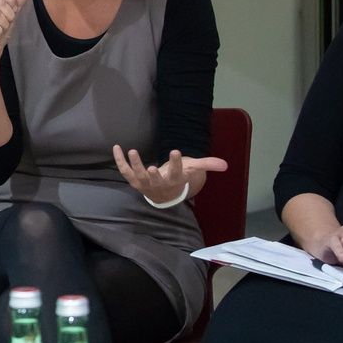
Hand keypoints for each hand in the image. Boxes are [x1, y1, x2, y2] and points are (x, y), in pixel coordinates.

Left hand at [111, 148, 227, 205]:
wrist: (164, 195)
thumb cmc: (178, 178)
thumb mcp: (192, 170)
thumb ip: (207, 164)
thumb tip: (226, 165)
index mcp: (174, 180)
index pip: (176, 173)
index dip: (175, 163)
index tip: (175, 151)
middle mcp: (158, 184)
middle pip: (155, 180)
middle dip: (154, 174)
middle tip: (152, 166)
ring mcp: (144, 183)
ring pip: (138, 176)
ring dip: (134, 165)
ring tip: (132, 151)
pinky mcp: (133, 180)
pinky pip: (124, 171)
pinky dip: (119, 160)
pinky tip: (117, 147)